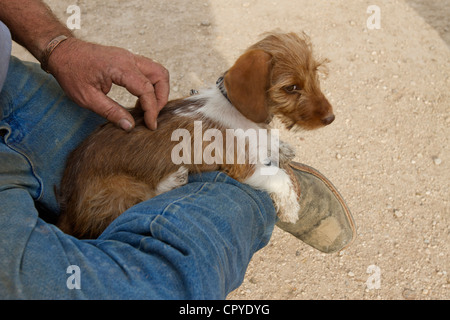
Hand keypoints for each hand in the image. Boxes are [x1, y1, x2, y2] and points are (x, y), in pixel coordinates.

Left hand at [47, 38, 169, 130]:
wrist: (61, 51)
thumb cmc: (71, 72)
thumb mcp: (87, 98)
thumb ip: (110, 112)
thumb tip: (129, 126)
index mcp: (120, 67)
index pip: (147, 89)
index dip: (152, 110)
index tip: (150, 125)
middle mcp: (129, 59)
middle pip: (161, 76)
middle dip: (162, 98)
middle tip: (152, 115)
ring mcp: (129, 57)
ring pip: (158, 71)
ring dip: (158, 90)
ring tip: (147, 108)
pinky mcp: (127, 59)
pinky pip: (149, 71)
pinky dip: (150, 85)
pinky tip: (139, 100)